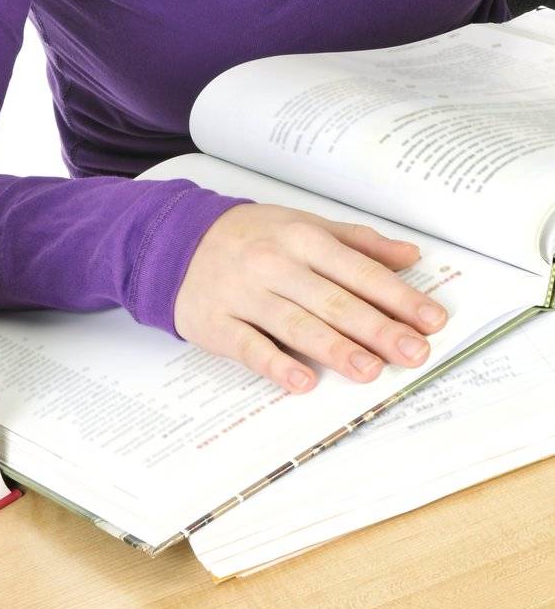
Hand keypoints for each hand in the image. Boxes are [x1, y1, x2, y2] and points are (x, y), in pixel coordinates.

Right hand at [172, 202, 447, 393]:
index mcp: (302, 237)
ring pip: (295, 324)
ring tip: (370, 370)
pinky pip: (249, 347)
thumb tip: (411, 257)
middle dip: (377, 328)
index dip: (398, 296)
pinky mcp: (217, 323)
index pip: (358, 270)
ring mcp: (244, 294)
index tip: (432, 320)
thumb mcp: (304, 225)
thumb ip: (358, 243)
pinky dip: (276, 365)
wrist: (176, 241)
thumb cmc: (253, 236)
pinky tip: (302, 383)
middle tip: (414, 353)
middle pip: (333, 300)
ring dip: (335, 349)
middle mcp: (275, 264)